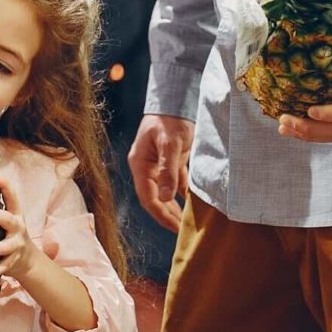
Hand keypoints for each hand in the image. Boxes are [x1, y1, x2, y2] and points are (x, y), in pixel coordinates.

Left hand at [0, 176, 57, 282]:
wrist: (28, 261)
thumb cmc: (10, 234)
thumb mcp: (9, 219)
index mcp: (15, 216)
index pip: (13, 199)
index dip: (6, 187)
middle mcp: (17, 230)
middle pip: (9, 221)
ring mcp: (15, 247)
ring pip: (4, 248)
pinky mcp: (11, 263)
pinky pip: (2, 268)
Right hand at [130, 114, 193, 232]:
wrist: (176, 99)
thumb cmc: (169, 119)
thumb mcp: (170, 143)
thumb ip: (168, 170)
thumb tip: (165, 197)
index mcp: (140, 164)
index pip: (147, 197)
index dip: (160, 214)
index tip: (174, 228)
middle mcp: (146, 167)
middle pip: (154, 198)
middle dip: (167, 215)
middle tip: (182, 232)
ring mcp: (157, 165)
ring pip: (164, 193)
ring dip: (173, 207)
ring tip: (185, 223)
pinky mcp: (170, 161)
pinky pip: (175, 183)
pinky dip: (182, 194)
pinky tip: (191, 204)